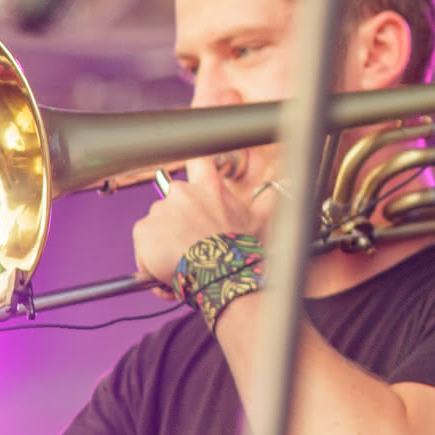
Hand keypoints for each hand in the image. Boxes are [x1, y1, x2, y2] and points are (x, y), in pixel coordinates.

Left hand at [132, 155, 271, 287]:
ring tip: (182, 262)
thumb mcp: (260, 221)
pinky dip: (150, 259)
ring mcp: (160, 211)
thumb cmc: (240, 250)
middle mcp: (181, 193)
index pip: (197, 159)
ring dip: (163, 243)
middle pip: (170, 203)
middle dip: (175, 222)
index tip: (191, 168)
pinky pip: (142, 246)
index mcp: (208, 187)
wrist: (222, 275)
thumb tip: (291, 181)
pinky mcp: (143, 230)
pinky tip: (168, 270)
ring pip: (155, 227)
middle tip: (190, 244)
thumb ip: (271, 198)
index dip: (192, 163)